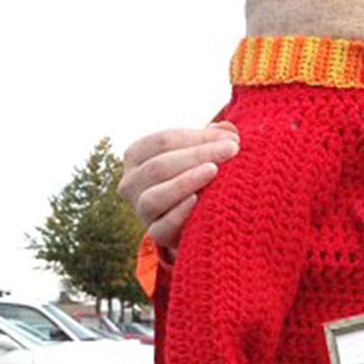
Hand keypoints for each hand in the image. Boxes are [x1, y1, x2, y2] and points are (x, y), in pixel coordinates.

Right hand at [118, 124, 239, 247]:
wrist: (193, 216)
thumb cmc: (195, 175)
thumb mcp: (200, 154)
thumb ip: (211, 139)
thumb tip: (228, 130)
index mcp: (137, 155)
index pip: (163, 141)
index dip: (198, 137)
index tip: (232, 138)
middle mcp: (131, 182)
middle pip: (159, 166)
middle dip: (198, 155)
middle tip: (232, 150)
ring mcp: (141, 210)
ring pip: (155, 196)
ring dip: (185, 181)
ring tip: (214, 170)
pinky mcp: (156, 233)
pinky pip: (162, 226)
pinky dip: (179, 213)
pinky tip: (197, 201)